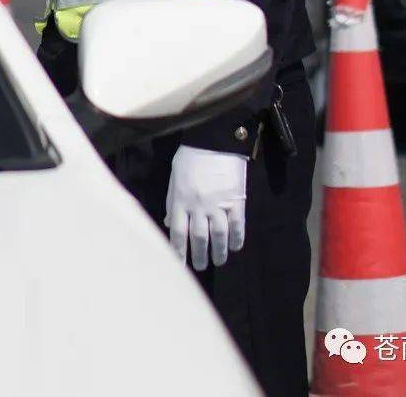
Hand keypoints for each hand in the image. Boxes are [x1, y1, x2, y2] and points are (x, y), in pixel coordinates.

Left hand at [164, 145, 246, 269]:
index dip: (179, 251)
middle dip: (199, 256)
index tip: (180, 264)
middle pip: (199, 238)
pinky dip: (236, 239)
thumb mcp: (175, 176)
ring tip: (218, 261)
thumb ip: (171, 200)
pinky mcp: (235, 200)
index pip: (178, 232)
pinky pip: (237, 226)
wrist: (215, 140)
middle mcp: (198, 205)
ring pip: (219, 236)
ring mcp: (218, 204)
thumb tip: (168, 223)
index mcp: (181, 199)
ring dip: (219, 252)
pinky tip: (234, 247)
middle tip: (201, 266)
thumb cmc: (191, 157)